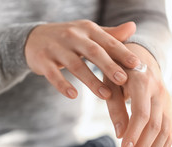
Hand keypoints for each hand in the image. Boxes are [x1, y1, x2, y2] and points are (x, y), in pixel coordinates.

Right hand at [24, 20, 140, 98]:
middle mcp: (72, 36)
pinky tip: (73, 95)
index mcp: (87, 29)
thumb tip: (133, 27)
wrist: (34, 37)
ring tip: (106, 95)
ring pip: (76, 65)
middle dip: (109, 66)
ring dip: (91, 81)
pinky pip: (53, 74)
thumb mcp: (89, 33)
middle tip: (123, 80)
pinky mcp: (42, 60)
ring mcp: (56, 48)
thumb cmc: (69, 38)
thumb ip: (110, 34)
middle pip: (93, 52)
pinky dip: (63, 85)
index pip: (108, 41)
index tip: (137, 65)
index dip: (122, 53)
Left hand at [104, 44, 171, 146]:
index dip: (133, 133)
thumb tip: (119, 134)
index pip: (141, 113)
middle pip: (155, 124)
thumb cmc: (119, 70)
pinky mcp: (170, 106)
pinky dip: (166, 144)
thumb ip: (115, 106)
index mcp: (142, 82)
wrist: (140, 54)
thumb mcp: (110, 82)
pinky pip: (171, 127)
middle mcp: (159, 91)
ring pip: (166, 129)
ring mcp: (167, 99)